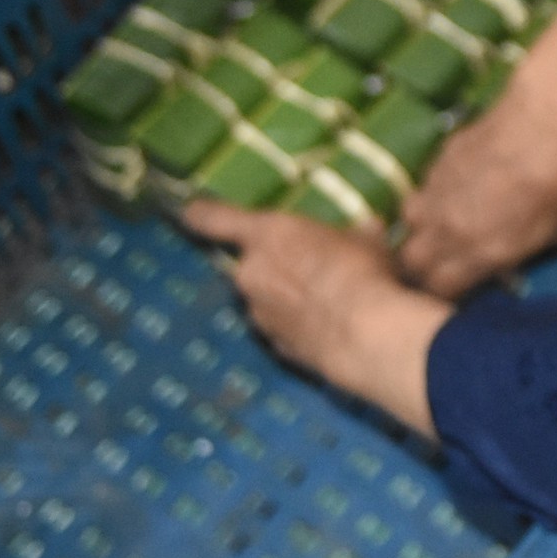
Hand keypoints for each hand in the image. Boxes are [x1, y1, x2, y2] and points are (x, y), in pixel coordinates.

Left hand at [181, 202, 450, 436]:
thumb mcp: (365, 240)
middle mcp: (250, 273)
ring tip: (326, 302)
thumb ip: (356, 233)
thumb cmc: (360, 270)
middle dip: (276, 266)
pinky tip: (326, 326)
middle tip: (312, 268)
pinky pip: (280, 327)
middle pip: (252, 265)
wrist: (363, 334)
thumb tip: (368, 227)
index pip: (218, 219)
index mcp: (266, 235)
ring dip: (286, 298)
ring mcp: (258, 314)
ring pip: (265, 299)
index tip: (188, 212)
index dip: (202, 214)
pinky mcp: (274, 346)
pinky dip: (296, 325)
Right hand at [397, 80, 556, 298]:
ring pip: (408, 221)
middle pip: (412, 261)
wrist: (546, 120)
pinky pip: (423, 186)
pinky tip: (456, 185)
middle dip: (422, 266)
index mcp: (480, 254)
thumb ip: (524, 250)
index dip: (446, 294)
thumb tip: (514, 254)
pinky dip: (433, 193)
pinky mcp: (437, 161)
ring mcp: (437, 193)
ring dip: (420, 227)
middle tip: (442, 261)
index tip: (458, 289)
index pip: (440, 290)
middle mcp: (448, 229)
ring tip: (440, 224)